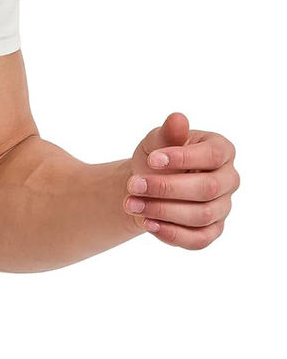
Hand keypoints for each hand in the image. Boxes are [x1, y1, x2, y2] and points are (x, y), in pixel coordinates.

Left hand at [123, 111, 238, 248]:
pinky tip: (147, 223)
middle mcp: (228, 180)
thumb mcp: (156, 142)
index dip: (183, 158)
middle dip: (166, 188)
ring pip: (201, 215)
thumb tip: (177, 118)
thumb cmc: (156, 157)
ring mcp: (223, 207)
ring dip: (162, 211)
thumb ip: (168, 134)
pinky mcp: (212, 230)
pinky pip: (198, 239)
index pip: (212, 155)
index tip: (152, 159)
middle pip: (207, 189)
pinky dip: (171, 234)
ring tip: (131, 203)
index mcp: (221, 151)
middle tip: (133, 184)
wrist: (146, 185)